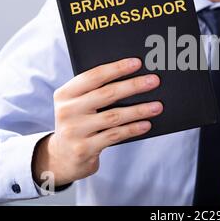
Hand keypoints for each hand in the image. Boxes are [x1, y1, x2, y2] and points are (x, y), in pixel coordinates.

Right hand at [32, 58, 161, 185]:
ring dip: (139, 110)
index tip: (137, 63)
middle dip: (133, 86)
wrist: (62, 157)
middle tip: (154, 81)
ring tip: (157, 106)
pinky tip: (146, 124)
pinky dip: (132, 129)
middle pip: (106, 94)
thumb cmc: (79, 123)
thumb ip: (97, 91)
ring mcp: (74, 131)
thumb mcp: (79, 105)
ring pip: (113, 116)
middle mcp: (67, 110)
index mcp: (66, 93)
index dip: (117, 68)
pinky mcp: (84, 149)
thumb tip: (134, 78)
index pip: (94, 76)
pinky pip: (114, 136)